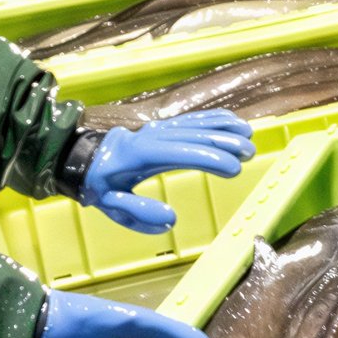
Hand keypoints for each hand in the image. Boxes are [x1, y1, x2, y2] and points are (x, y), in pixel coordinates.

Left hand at [75, 113, 255, 234]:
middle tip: (250, 153)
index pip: (179, 152)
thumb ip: (139, 214)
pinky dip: (214, 119)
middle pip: (193, 134)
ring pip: (195, 124)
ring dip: (223, 128)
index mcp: (140, 153)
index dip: (208, 157)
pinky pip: (192, 119)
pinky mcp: (164, 127)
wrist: (87, 159)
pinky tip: (234, 122)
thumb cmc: (102, 187)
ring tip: (249, 136)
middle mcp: (152, 135)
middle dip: (223, 142)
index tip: (234, 169)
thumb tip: (171, 218)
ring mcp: (159, 128)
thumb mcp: (112, 207)